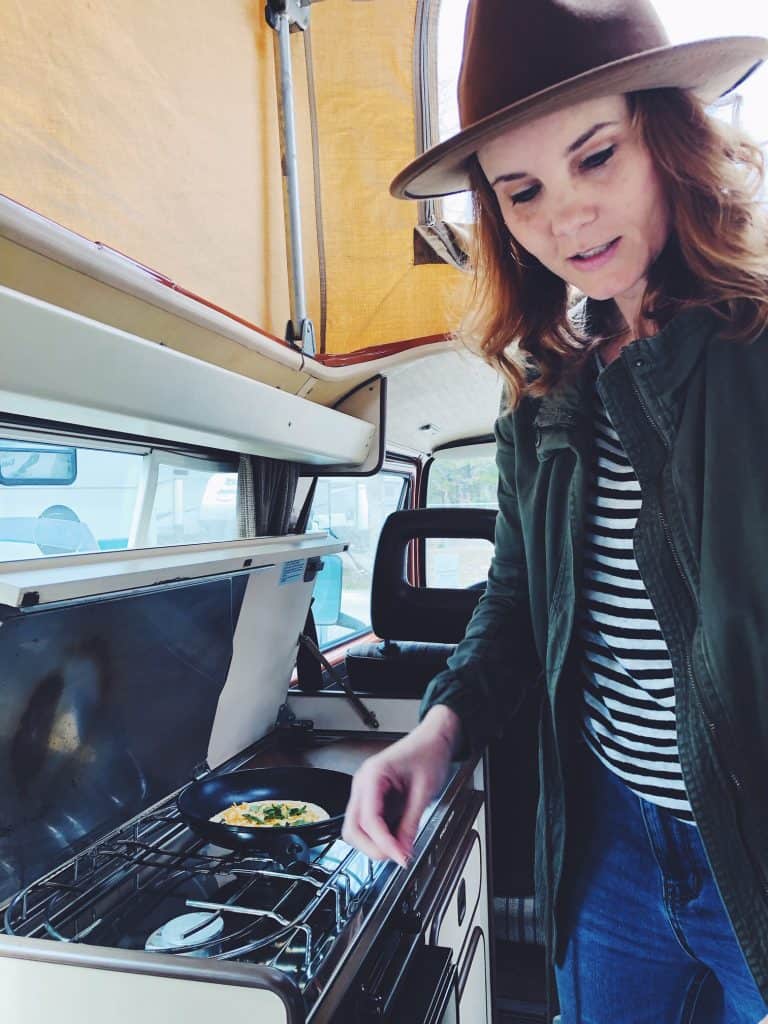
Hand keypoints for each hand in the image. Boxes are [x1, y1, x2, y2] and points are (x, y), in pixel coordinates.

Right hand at [342, 706, 461, 866]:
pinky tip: (397, 838)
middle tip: (397, 857)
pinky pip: (367, 823)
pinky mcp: (372, 798)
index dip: (384, 843)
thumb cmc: (428, 753)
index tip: (401, 858)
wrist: (433, 738)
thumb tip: (404, 850)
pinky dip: (379, 836)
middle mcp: (363, 783)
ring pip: (356, 828)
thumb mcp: (424, 791)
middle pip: (353, 828)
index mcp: (373, 776)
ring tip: (399, 848)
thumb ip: (411, 823)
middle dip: (372, 847)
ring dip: (374, 843)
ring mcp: (365, 791)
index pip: (368, 819)